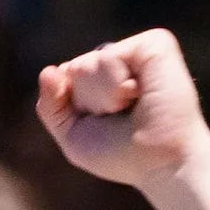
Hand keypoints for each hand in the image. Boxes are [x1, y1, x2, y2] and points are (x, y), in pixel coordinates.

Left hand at [36, 30, 209, 199]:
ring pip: (89, 62)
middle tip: (122, 118)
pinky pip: (110, 55)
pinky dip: (116, 84)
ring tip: (133, 108)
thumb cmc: (122, 156)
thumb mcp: (73, 137)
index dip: (76, 107)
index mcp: (104, 77)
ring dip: (104, 97)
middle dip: (90, 102)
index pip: (66, 76)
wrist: (160, 165)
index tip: (106, 126)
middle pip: (76, 69)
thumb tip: (49, 70)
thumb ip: (50, 106)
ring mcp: (138, 51)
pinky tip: (140, 94)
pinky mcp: (156, 45)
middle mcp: (122, 60)